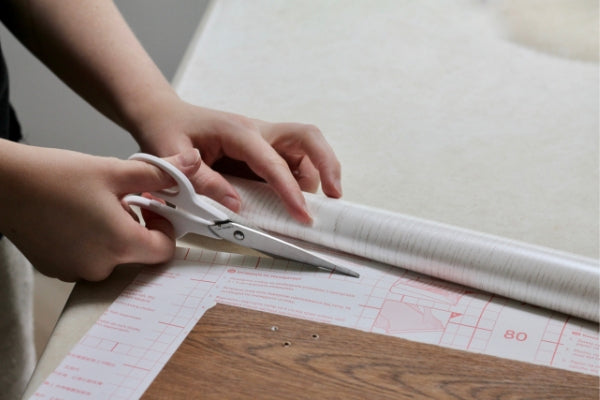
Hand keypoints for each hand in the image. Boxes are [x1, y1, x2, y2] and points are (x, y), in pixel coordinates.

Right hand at [0, 142, 200, 280]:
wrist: (2, 184)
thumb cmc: (55, 175)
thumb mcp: (114, 170)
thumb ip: (160, 171)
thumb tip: (194, 163)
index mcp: (120, 244)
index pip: (164, 250)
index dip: (165, 228)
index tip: (152, 207)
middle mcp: (100, 267)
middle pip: (139, 254)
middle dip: (138, 228)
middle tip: (121, 201)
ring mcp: (75, 272)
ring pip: (113, 257)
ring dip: (114, 235)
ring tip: (95, 207)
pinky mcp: (57, 270)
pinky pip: (88, 260)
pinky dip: (91, 243)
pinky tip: (76, 218)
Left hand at [132, 99, 342, 223]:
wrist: (165, 116)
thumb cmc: (168, 133)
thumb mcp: (172, 158)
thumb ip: (203, 181)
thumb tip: (236, 205)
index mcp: (238, 132)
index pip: (273, 162)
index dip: (290, 191)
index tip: (303, 215)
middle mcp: (258, 130)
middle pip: (308, 137)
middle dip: (328, 164)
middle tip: (335, 196)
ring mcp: (264, 138)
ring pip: (306, 150)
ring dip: (316, 175)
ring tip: (306, 207)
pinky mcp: (265, 148)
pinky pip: (294, 161)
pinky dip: (301, 179)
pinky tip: (293, 199)